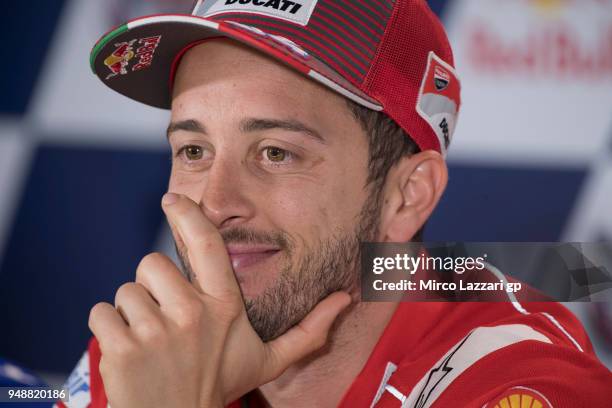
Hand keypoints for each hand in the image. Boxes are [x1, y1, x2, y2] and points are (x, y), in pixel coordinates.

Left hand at [88, 193, 350, 407]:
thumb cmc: (219, 386)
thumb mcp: (268, 360)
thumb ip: (309, 330)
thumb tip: (346, 299)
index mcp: (225, 308)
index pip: (208, 245)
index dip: (189, 215)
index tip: (173, 199)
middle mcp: (192, 314)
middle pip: (152, 264)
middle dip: (152, 284)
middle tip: (165, 317)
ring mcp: (155, 332)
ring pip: (125, 290)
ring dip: (131, 310)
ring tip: (149, 340)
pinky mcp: (122, 348)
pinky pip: (102, 312)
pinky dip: (108, 326)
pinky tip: (128, 350)